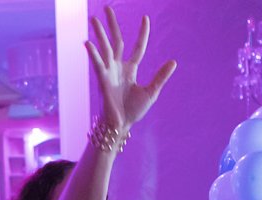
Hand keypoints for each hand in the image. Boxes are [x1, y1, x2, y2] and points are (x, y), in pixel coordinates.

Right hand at [85, 6, 176, 131]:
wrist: (121, 126)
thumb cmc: (133, 111)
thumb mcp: (151, 92)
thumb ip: (160, 76)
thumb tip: (173, 61)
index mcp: (130, 69)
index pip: (138, 47)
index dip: (142, 33)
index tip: (145, 18)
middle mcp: (118, 67)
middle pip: (116, 41)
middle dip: (112, 25)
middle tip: (107, 8)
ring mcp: (109, 72)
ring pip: (105, 48)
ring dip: (99, 33)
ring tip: (94, 18)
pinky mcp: (102, 80)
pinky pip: (97, 64)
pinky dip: (93, 54)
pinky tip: (87, 42)